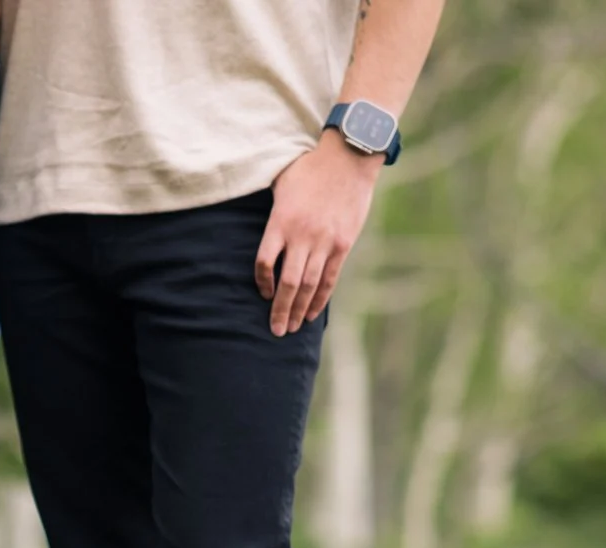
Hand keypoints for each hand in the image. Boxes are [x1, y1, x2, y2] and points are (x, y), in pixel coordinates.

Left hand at [254, 134, 382, 336]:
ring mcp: (324, 242)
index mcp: (281, 221)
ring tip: (293, 328)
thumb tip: (257, 224)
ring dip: (300, 310)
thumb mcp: (280, 182)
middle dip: (280, 310)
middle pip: (288, 283)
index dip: (262, 281)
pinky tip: (313, 313)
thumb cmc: (310, 167)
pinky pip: (329, 278)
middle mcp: (302, 236)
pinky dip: (320, 298)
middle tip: (275, 330)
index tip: (263, 293)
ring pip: (309, 285)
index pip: (264, 262)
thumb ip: (271, 209)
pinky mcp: (342, 244)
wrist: (348, 158)